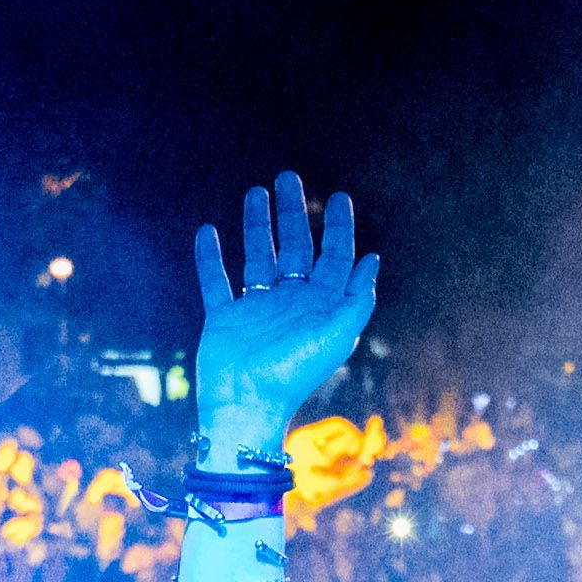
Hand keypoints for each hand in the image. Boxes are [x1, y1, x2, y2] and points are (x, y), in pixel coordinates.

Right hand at [191, 173, 375, 466]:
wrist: (246, 403)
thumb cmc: (294, 373)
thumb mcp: (336, 335)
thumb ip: (355, 299)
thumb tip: (373, 259)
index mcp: (320, 305)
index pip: (333, 257)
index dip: (339, 227)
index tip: (340, 196)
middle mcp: (290, 302)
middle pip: (295, 247)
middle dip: (294, 213)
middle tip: (289, 177)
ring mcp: (256, 309)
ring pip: (258, 256)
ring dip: (257, 225)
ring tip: (255, 191)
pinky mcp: (224, 318)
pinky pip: (216, 281)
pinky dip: (210, 258)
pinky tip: (207, 231)